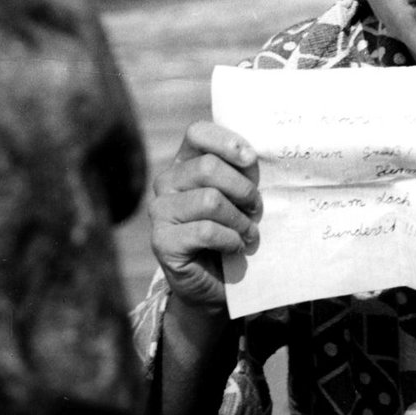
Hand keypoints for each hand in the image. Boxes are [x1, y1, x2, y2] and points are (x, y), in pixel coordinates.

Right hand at [149, 120, 260, 309]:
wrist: (216, 282)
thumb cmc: (233, 230)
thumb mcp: (239, 197)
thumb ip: (242, 173)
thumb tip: (255, 158)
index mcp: (186, 163)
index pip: (197, 133)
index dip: (226, 142)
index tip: (251, 160)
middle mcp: (166, 182)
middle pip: (208, 167)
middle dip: (243, 189)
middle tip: (256, 208)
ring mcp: (160, 211)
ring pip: (210, 200)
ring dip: (240, 220)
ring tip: (249, 233)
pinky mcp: (162, 241)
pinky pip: (206, 231)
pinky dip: (230, 240)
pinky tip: (235, 248)